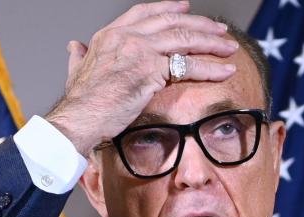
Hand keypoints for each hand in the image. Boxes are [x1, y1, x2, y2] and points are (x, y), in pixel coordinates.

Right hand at [45, 0, 238, 155]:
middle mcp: (126, 36)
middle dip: (199, 24)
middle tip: (218, 29)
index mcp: (110, 34)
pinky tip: (226, 71)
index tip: (185, 7)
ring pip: (184, 39)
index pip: (144, 12)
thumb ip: (78, 56)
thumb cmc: (79, 102)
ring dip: (211, 42)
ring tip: (229, 47)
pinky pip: (188, 65)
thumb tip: (74, 47)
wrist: (78, 118)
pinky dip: (211, 68)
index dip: (167, 7)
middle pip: (171, 22)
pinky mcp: (151, 70)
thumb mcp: (76, 71)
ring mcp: (139, 50)